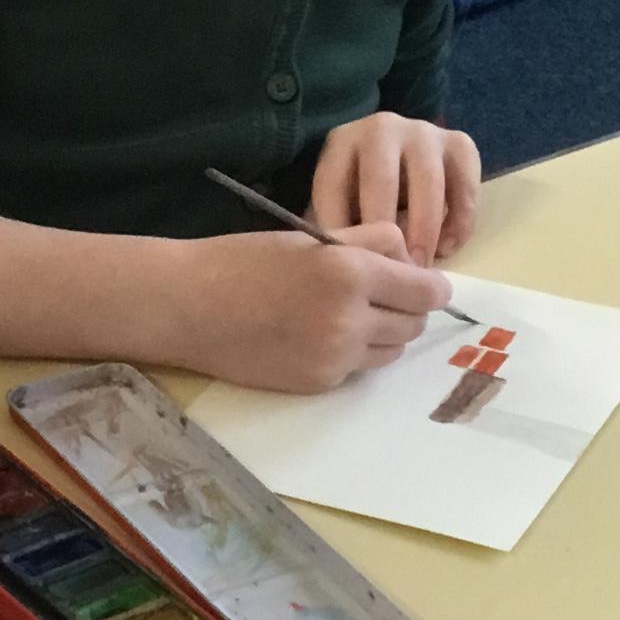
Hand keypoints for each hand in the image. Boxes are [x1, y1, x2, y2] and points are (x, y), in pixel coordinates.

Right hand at [170, 226, 451, 392]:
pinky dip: (352, 353)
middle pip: (415, 323)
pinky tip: (319, 335)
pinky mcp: (318, 383)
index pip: (425, 289)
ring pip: (393, 350)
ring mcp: (335, 357)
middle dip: (408, 309)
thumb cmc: (243, 261)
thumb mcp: (309, 237)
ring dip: (385, 334)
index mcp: (349, 272)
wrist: (189, 307)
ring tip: (349, 315)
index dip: (430, 286)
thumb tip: (410, 259)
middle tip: (383, 296)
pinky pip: (358, 369)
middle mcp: (350, 319)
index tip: (425, 285)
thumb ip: (368, 243)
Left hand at [312, 115, 480, 263]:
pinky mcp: (460, 144)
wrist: (405, 160)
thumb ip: (339, 225)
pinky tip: (446, 248)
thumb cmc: (363, 192)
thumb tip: (339, 263)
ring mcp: (424, 133)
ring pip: (428, 182)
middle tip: (391, 270)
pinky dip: (459, 221)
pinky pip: (464, 185)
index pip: (333, 183)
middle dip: (386, 230)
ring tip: (420, 267)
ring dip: (425, 230)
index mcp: (343, 141)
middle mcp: (383, 128)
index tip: (348, 264)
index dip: (339, 227)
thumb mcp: (341, 202)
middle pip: (382, 180)